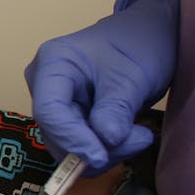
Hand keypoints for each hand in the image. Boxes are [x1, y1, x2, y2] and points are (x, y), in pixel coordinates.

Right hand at [24, 0, 180, 171]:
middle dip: (94, 146)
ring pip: (67, 145)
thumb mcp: (133, 76)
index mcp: (53, 63)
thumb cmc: (140, 45)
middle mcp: (45, 84)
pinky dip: (106, 148)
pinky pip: (79, 144)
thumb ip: (116, 108)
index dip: (71, 138)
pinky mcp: (69, 116)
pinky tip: (131, 135)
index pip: (49, 110)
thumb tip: (105, 142)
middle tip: (139, 139)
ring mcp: (55, 102)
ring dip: (105, 151)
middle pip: (56, 132)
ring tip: (140, 135)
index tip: (100, 157)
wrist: (149, 37)